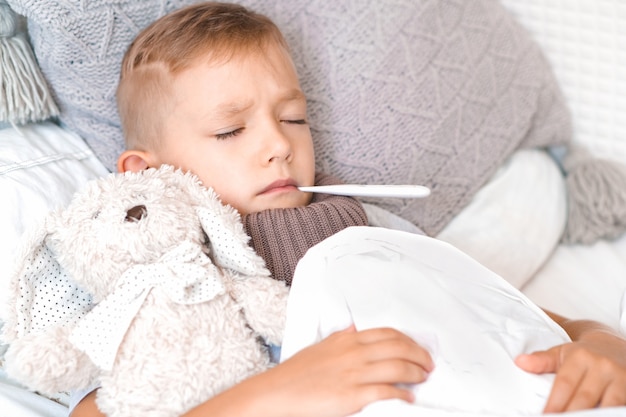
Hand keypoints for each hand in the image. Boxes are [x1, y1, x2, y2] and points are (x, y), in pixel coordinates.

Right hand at [227, 325, 433, 416]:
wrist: (277, 394)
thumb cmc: (297, 373)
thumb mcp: (320, 346)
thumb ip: (340, 337)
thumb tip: (354, 328)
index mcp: (347, 340)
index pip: (388, 333)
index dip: (409, 340)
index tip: (418, 348)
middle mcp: (353, 353)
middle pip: (398, 348)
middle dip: (419, 355)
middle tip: (428, 364)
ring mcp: (354, 373)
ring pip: (397, 367)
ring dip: (416, 373)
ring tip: (423, 378)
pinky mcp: (352, 395)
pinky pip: (386, 392)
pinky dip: (402, 394)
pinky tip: (409, 397)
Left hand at [516, 328, 625, 411]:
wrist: (614, 345)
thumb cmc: (584, 354)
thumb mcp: (562, 352)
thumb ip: (542, 360)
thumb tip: (520, 362)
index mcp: (580, 357)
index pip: (564, 384)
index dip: (554, 403)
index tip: (545, 416)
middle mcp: (601, 367)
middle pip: (584, 398)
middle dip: (571, 414)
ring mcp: (620, 378)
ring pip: (607, 405)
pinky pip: (620, 406)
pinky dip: (610, 414)